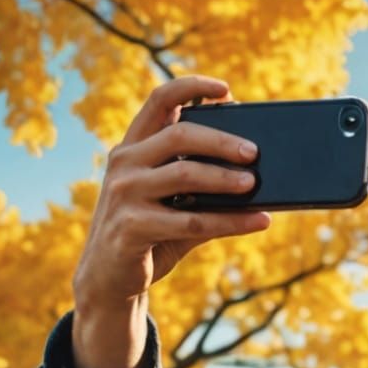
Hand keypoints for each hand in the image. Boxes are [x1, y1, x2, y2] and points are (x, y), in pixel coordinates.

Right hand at [72, 76, 272, 317]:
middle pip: (179, 136)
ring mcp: (126, 194)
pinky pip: (192, 222)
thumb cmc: (147, 235)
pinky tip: (258, 222)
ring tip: (254, 184)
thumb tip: (252, 174)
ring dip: (225, 179)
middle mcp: (125, 163)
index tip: (225, 90)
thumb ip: (200, 185)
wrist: (109, 280)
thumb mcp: (169, 203)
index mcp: (132, 148)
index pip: (159, 101)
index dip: (192, 87)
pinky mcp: (133, 227)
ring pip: (186, 176)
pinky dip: (231, 222)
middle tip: (254, 152)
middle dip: (221, 140)